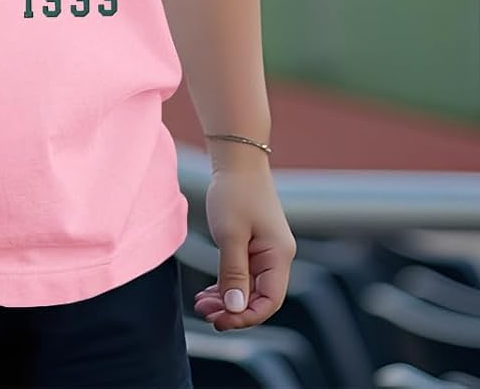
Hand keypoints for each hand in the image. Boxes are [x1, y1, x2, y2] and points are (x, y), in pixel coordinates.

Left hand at [191, 159, 295, 331]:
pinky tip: (208, 292)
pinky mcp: (255, 246)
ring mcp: (267, 252)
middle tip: (203, 312)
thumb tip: (235, 308)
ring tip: (201, 304)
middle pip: (259, 298)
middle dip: (232, 310)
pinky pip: (244, 275)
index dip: (245, 317)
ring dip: (227, 300)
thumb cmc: (234, 192)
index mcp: (278, 255)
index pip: (269, 302)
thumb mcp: (230, 234)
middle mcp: (278, 257)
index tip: (219, 320)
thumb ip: (233, 272)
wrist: (237, 160)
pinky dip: (227, 285)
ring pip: (249, 289)